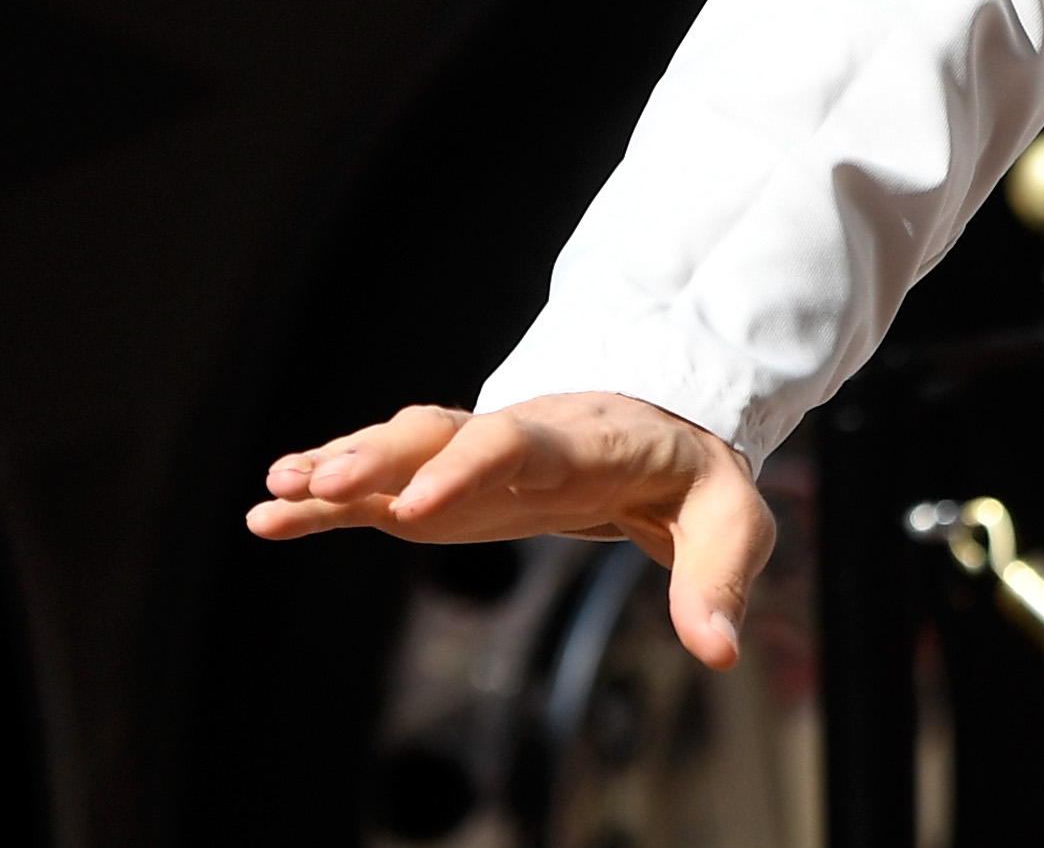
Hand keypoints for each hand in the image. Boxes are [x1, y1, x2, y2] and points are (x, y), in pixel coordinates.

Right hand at [249, 393, 772, 671]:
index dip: (467, 467)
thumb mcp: (733, 521)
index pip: (521, 445)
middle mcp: (518, 441)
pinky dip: (324, 499)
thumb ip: (721, 579)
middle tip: (324, 485)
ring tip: (278, 491)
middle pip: (442, 434)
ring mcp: (474, 461)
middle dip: (383, 456)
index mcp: (586, 444)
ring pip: (400, 450)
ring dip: (340, 466)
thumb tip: (717, 652)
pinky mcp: (445, 489)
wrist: (668, 431)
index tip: (418, 504)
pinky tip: (269, 514)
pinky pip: (378, 488)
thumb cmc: (697, 480)